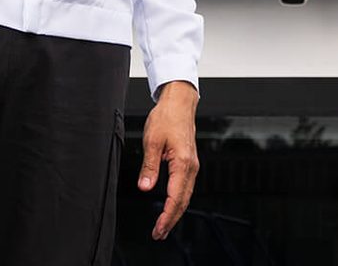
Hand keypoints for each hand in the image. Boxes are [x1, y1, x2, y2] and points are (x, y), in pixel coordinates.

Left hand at [139, 79, 198, 240]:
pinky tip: (171, 206)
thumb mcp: (152, 141)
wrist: (180, 103)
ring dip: (175, 212)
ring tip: (163, 225)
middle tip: (159, 234)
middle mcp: (191, 167)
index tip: (157, 229)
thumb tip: (145, 187)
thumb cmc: (167, 117)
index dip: (166, 216)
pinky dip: (179, 200)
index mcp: (183, 163)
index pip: (175, 197)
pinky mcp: (190, 162)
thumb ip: (149, 166)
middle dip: (171, 220)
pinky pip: (186, 187)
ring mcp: (192, 165)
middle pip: (183, 201)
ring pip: (186, 196)